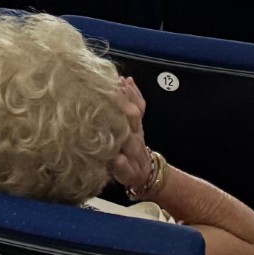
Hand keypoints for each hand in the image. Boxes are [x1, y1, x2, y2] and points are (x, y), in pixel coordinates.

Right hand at [107, 77, 155, 193]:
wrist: (145, 173)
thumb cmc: (130, 172)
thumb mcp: (124, 175)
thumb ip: (120, 167)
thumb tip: (117, 159)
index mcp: (130, 144)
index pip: (124, 126)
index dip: (118, 114)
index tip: (108, 102)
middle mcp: (135, 131)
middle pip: (131, 113)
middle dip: (123, 99)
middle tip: (113, 85)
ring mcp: (138, 125)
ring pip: (136, 106)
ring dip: (129, 93)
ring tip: (119, 80)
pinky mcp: (138, 122)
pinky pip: (140, 105)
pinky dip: (135, 92)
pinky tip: (128, 81)